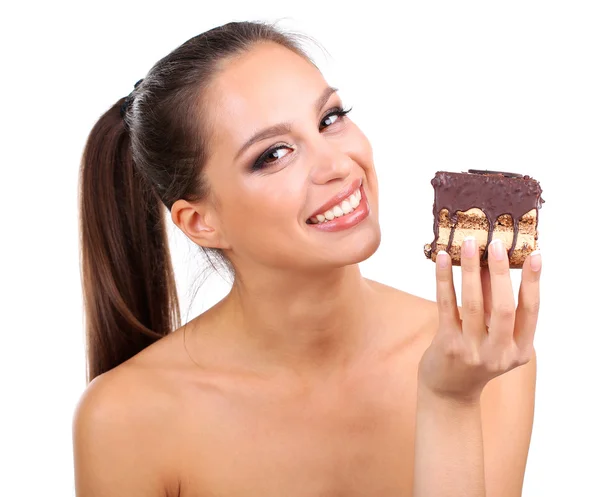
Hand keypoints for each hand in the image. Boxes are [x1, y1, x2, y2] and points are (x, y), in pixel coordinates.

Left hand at [418, 237, 541, 402]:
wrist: (449, 392)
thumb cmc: (474, 357)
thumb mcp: (495, 338)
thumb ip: (496, 307)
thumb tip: (492, 262)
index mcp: (520, 350)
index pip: (531, 311)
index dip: (533, 282)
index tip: (534, 255)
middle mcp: (500, 353)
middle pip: (504, 307)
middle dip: (500, 272)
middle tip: (496, 243)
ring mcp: (473, 351)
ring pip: (474, 303)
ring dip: (470, 269)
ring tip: (468, 243)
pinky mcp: (448, 346)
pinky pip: (446, 305)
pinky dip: (444, 279)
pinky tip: (441, 259)